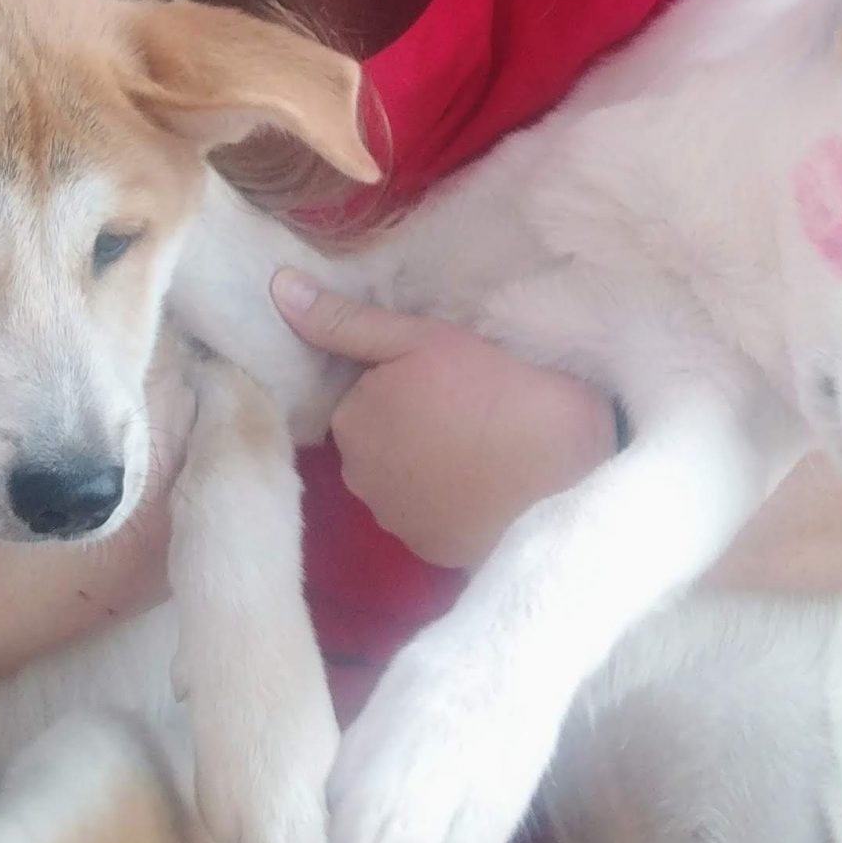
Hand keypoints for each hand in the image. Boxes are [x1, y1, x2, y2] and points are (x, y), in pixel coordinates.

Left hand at [271, 270, 620, 567]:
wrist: (564, 464)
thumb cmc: (493, 387)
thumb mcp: (421, 338)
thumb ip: (347, 321)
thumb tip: (277, 290)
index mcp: (351, 422)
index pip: (362, 401)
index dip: (400, 386)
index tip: (441, 380)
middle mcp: (359, 479)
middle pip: (375, 444)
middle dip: (405, 428)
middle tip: (463, 409)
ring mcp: (396, 522)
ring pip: (399, 483)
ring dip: (424, 467)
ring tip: (478, 446)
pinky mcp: (433, 551)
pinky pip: (428, 519)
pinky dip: (447, 503)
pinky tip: (484, 484)